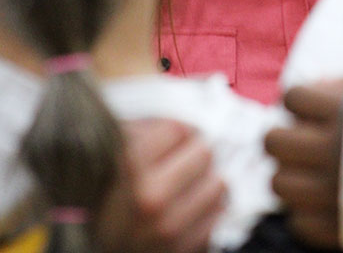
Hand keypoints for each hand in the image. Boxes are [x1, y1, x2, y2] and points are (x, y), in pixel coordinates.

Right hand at [98, 118, 225, 252]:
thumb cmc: (107, 205)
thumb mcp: (112, 161)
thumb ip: (143, 132)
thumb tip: (181, 119)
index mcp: (130, 168)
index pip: (178, 129)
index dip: (177, 131)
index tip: (176, 138)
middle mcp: (151, 197)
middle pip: (204, 152)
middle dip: (196, 154)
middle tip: (186, 161)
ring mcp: (170, 227)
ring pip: (219, 183)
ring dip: (207, 181)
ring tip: (190, 186)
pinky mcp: (185, 249)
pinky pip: (218, 215)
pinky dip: (209, 210)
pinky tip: (191, 210)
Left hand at [266, 69, 342, 248]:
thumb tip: (316, 85)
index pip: (291, 97)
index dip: (301, 99)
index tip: (316, 107)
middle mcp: (333, 153)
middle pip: (273, 141)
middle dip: (287, 134)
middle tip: (309, 138)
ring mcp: (335, 195)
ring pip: (278, 183)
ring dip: (293, 173)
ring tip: (318, 170)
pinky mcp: (341, 231)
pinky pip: (297, 221)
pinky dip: (306, 210)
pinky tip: (330, 198)